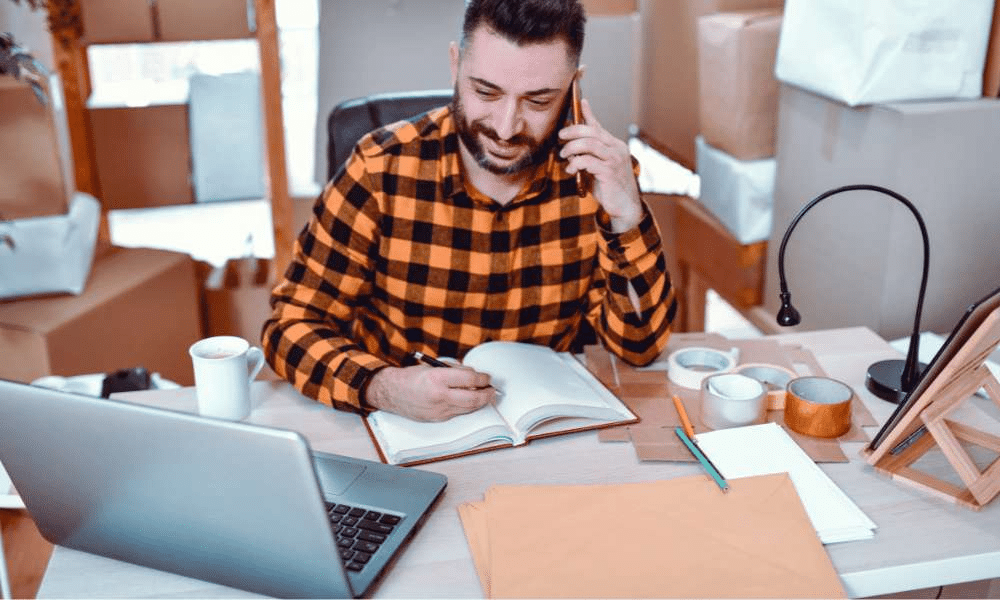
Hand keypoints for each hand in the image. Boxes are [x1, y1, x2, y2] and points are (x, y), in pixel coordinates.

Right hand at [364, 364, 494, 421]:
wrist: (391, 392)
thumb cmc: (411, 377)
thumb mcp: (433, 367)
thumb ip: (455, 371)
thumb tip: (474, 376)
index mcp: (438, 379)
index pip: (470, 380)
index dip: (483, 378)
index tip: (487, 377)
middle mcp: (439, 396)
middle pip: (474, 398)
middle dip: (487, 394)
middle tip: (492, 389)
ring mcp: (439, 410)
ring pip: (468, 408)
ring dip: (480, 402)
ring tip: (484, 395)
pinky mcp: (438, 419)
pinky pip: (458, 413)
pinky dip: (466, 407)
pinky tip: (468, 401)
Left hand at [558, 98, 641, 232]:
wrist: (623, 206)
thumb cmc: (608, 187)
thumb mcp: (597, 167)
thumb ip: (587, 155)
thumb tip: (570, 146)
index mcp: (614, 145)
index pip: (598, 126)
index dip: (588, 113)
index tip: (580, 102)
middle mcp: (617, 149)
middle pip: (592, 132)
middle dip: (573, 131)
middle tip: (560, 137)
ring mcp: (614, 160)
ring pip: (589, 144)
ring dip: (572, 148)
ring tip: (564, 155)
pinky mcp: (609, 172)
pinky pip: (588, 161)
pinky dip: (575, 163)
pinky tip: (571, 169)